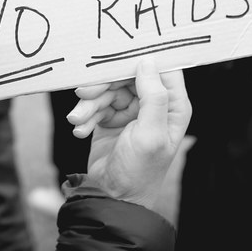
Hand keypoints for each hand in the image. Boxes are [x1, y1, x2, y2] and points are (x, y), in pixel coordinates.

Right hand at [66, 57, 191, 209]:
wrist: (112, 197)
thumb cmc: (139, 171)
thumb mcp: (150, 134)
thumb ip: (153, 97)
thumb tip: (147, 61)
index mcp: (173, 105)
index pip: (162, 68)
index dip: (141, 58)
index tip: (117, 53)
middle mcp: (153, 104)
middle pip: (128, 75)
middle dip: (104, 84)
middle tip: (83, 92)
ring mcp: (131, 110)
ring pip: (107, 89)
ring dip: (89, 103)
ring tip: (77, 120)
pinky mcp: (110, 118)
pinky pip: (95, 103)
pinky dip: (85, 114)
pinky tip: (79, 129)